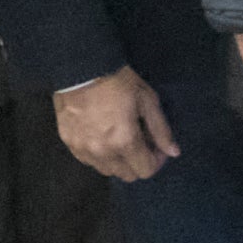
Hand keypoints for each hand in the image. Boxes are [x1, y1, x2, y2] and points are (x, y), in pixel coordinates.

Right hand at [58, 63, 190, 186]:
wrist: (82, 67)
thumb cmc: (119, 81)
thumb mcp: (147, 101)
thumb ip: (161, 130)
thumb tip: (173, 153)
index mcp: (124, 142)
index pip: (145, 171)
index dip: (157, 161)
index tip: (157, 146)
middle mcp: (102, 152)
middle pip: (127, 175)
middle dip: (138, 162)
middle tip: (141, 141)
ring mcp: (82, 150)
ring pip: (106, 170)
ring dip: (118, 161)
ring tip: (120, 139)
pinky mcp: (68, 143)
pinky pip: (88, 161)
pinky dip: (99, 155)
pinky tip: (102, 137)